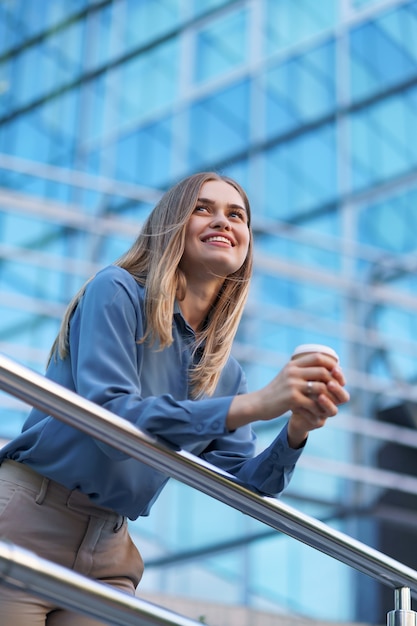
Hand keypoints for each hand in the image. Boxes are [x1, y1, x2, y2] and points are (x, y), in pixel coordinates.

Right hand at [226, 352, 349, 437]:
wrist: (259, 403)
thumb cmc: (276, 391)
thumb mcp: (287, 375)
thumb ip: (301, 370)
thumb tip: (322, 365)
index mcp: (293, 364)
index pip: (318, 357)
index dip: (331, 363)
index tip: (337, 372)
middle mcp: (293, 372)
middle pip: (322, 372)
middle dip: (334, 381)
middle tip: (337, 391)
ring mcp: (292, 385)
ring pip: (321, 388)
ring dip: (329, 397)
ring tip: (331, 403)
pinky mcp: (292, 399)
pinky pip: (313, 403)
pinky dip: (319, 409)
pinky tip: (320, 414)